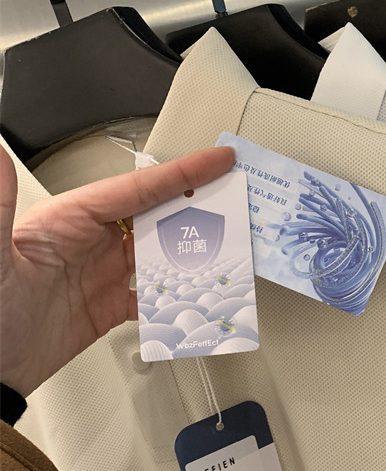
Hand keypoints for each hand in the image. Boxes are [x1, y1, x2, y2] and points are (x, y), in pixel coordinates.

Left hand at [0, 144, 235, 397]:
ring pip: (158, 254)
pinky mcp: (104, 308)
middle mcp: (86, 242)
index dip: (179, 174)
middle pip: (154, 217)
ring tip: (224, 252)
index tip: (215, 162)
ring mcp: (98, 275)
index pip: (134, 189)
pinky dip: (177, 297)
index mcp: (66, 221)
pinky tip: (194, 298)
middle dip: (195, 207)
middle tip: (234, 203)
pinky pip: (151, 297)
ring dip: (190, 253)